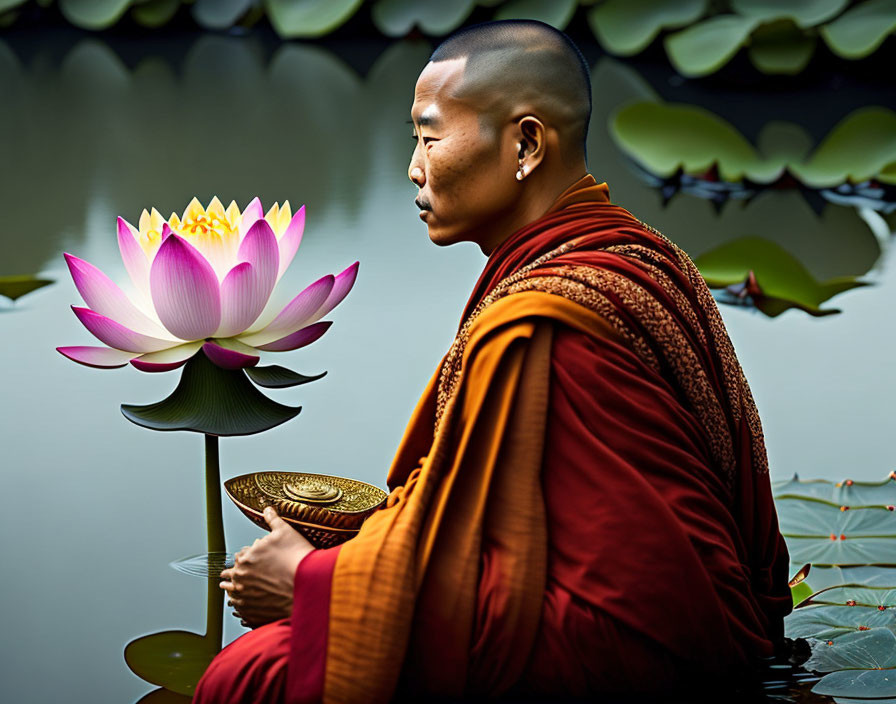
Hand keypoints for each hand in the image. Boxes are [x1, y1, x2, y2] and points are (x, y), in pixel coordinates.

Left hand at [219, 506, 314, 628]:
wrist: (311, 584)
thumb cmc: (298, 557)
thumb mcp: (285, 531)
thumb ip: (272, 520)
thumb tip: (267, 509)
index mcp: (245, 559)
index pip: (239, 557)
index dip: (245, 556)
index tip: (249, 559)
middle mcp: (241, 580)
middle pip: (232, 576)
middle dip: (237, 574)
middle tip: (238, 576)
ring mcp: (246, 599)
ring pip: (233, 595)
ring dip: (235, 592)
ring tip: (236, 592)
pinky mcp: (253, 614)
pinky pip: (241, 612)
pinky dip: (243, 608)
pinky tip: (247, 606)